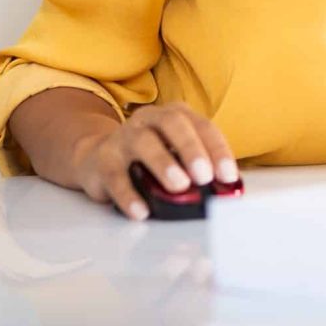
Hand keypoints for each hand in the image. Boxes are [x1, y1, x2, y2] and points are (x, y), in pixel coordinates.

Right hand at [70, 102, 236, 219]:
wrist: (97, 159)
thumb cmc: (148, 159)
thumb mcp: (175, 157)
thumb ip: (197, 169)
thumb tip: (224, 193)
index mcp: (174, 115)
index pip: (201, 125)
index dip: (217, 149)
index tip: (228, 175)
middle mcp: (149, 120)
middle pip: (172, 124)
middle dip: (191, 149)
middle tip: (204, 176)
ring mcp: (124, 137)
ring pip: (143, 142)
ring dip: (164, 164)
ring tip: (179, 187)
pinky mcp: (103, 160)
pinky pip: (115, 175)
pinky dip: (129, 194)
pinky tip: (142, 210)